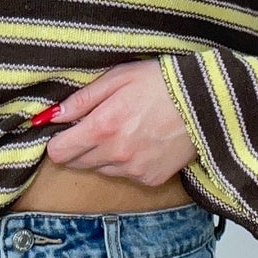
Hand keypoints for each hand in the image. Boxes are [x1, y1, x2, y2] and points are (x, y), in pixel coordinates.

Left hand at [37, 59, 195, 186]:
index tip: (67, 130)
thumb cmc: (160, 82)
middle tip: (98, 126)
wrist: (205, 102)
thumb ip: (81, 99)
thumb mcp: (117, 77)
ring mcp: (134, 170)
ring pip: (100, 169)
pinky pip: (125, 175)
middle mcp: (115, 155)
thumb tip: (52, 116)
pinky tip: (142, 142)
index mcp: (102, 128)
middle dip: (79, 146)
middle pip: (76, 163)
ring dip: (103, 155)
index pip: (58, 152)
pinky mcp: (151, 179)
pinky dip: (126, 162)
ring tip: (125, 130)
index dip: (58, 140)